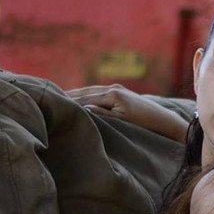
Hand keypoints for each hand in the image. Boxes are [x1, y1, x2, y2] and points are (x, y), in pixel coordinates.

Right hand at [66, 84, 188, 141]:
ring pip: (91, 91)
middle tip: (49, 98)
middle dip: (69, 95)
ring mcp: (117, 89)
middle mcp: (113, 88)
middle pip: (86, 92)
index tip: (54, 104)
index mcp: (112, 94)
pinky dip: (87, 95)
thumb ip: (103, 114)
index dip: (69, 101)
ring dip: (76, 94)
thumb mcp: (123, 121)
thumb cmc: (145, 125)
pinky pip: (99, 93)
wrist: (164, 121)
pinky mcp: (121, 93)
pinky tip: (80, 99)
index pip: (85, 98)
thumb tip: (84, 109)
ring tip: (60, 98)